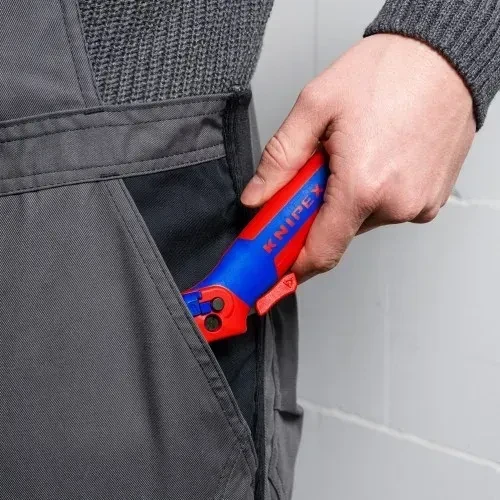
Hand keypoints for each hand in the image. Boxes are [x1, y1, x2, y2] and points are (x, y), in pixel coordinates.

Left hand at [241, 34, 475, 281]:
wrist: (444, 56)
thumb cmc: (389, 72)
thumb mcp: (315, 107)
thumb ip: (279, 160)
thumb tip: (257, 197)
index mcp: (362, 186)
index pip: (320, 251)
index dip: (293, 263)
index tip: (277, 263)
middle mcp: (395, 203)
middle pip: (338, 231)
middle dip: (319, 209)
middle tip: (318, 171)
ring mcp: (418, 204)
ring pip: (362, 218)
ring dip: (348, 196)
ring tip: (355, 153)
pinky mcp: (431, 200)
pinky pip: (388, 208)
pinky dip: (373, 191)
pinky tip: (377, 158)